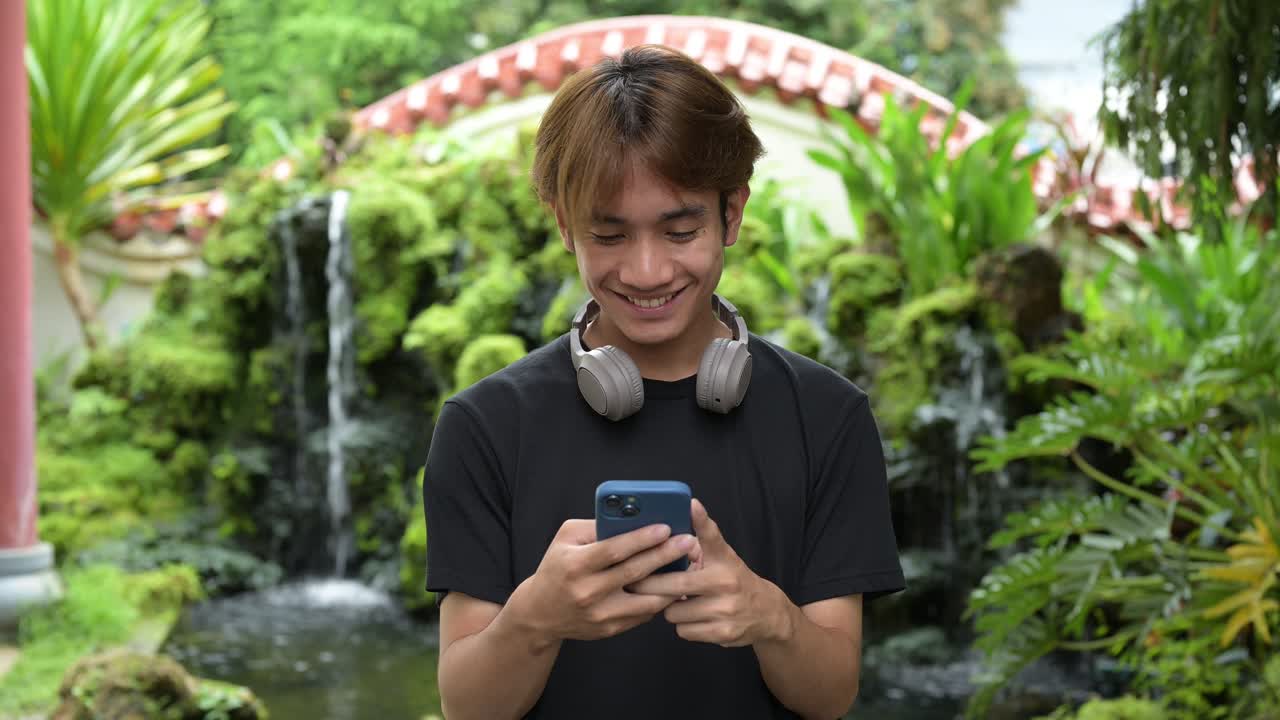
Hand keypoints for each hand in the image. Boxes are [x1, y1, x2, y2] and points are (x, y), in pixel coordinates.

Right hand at [507, 519, 700, 646]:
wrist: (540, 613)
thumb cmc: (557, 567)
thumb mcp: (566, 539)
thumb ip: (595, 526)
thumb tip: (631, 517)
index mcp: (576, 565)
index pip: (614, 550)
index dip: (641, 538)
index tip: (665, 527)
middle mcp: (588, 592)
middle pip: (634, 572)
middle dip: (665, 555)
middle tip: (688, 542)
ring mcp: (600, 614)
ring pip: (645, 598)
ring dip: (670, 582)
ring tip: (688, 566)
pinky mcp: (609, 629)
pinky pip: (642, 614)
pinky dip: (659, 599)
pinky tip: (673, 585)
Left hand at [628, 499, 790, 647]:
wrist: (766, 613)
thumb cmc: (735, 580)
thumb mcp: (723, 556)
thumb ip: (703, 539)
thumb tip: (685, 513)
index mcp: (724, 561)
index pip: (711, 538)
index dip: (700, 520)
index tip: (692, 504)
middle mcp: (726, 583)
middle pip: (673, 585)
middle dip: (652, 586)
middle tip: (640, 582)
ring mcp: (725, 610)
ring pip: (674, 612)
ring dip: (671, 609)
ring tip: (680, 602)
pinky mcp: (722, 634)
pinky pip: (683, 631)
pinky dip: (684, 626)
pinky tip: (694, 618)